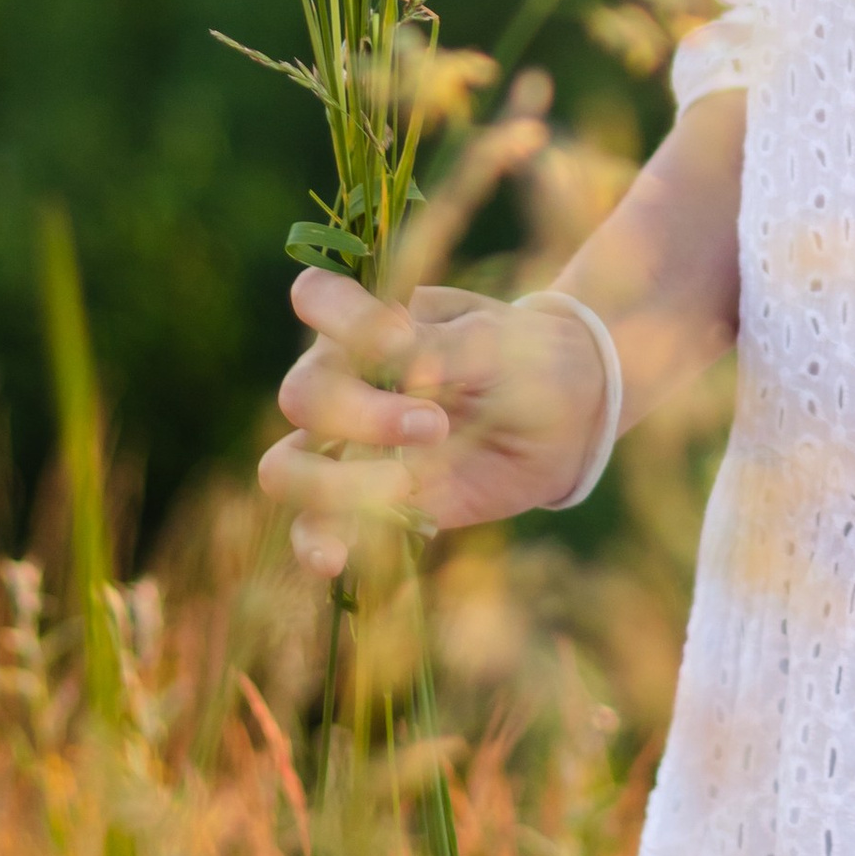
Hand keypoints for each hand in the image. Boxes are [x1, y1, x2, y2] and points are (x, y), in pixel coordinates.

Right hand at [256, 269, 612, 578]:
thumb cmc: (525, 361)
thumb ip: (439, 346)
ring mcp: (349, 446)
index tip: (398, 337)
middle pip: (301, 395)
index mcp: (373, 322)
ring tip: (404, 483)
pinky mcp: (364, 503)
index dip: (336, 315)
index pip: (316, 298)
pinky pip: (314, 528)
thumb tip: (390, 351)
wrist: (567, 418)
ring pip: (287, 466)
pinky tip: (333, 558)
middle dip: (361, 414)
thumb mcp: (496, 343)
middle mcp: (347, 380)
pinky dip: (315, 543)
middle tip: (436, 424)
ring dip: (334, 481)